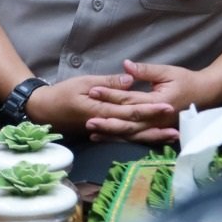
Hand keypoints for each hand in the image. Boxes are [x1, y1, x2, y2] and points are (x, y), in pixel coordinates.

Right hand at [24, 73, 176, 141]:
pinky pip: (123, 138)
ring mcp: (105, 131)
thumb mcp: (84, 82)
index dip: (150, 109)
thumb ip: (108, 82)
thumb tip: (130, 81)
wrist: (44, 110)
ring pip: (132, 136)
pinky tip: (152, 139)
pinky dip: (139, 139)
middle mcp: (105, 124)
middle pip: (135, 127)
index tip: (168, 106)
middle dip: (156, 127)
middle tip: (177, 128)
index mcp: (101, 109)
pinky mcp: (103, 133)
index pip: (130, 110)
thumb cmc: (62, 93)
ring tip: (171, 137)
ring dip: (152, 137)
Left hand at [81, 59, 207, 144]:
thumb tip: (125, 65)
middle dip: (107, 121)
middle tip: (87, 120)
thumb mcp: (167, 72)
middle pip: (128, 121)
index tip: (92, 91)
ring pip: (131, 133)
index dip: (111, 95)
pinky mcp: (156, 130)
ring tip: (92, 133)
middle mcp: (157, 118)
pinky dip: (121, 138)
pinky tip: (106, 138)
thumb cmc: (186, 80)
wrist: (205, 95)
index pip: (130, 99)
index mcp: (159, 102)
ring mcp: (157, 127)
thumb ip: (145, 70)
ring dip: (111, 133)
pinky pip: (136, 137)